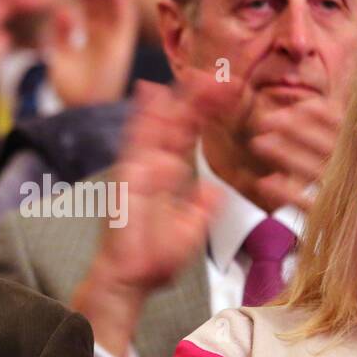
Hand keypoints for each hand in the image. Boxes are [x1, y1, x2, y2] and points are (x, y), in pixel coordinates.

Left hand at [47, 0, 138, 106]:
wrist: (84, 114)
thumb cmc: (72, 90)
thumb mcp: (59, 59)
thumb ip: (60, 36)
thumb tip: (63, 11)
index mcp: (90, 33)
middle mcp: (104, 32)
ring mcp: (114, 38)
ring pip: (111, 3)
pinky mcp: (122, 46)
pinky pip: (125, 20)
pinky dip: (120, 2)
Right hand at [71, 77, 220, 356]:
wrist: (129, 281)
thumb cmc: (153, 261)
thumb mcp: (189, 233)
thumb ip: (200, 209)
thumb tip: (213, 191)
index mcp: (168, 177)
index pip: (190, 137)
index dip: (208, 114)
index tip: (230, 95)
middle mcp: (152, 167)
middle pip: (176, 124)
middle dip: (195, 99)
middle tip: (217, 76)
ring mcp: (137, 169)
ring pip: (157, 125)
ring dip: (175, 100)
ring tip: (195, 77)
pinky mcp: (126, 176)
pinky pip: (135, 141)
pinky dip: (142, 117)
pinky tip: (150, 92)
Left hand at [247, 97, 342, 213]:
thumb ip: (348, 136)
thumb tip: (317, 108)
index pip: (348, 130)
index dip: (323, 115)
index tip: (299, 106)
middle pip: (327, 146)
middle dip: (295, 130)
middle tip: (266, 119)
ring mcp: (353, 199)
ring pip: (315, 172)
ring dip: (285, 155)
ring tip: (258, 143)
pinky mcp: (338, 223)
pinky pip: (309, 206)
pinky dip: (286, 193)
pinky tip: (264, 183)